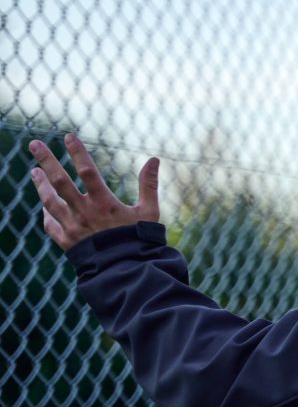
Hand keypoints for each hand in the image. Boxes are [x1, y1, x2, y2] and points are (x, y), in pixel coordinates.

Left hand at [28, 133, 159, 250]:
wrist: (125, 270)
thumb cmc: (139, 239)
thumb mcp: (149, 211)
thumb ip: (149, 184)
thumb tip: (154, 159)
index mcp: (104, 203)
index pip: (88, 171)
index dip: (78, 153)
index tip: (69, 136)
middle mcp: (84, 212)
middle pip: (59, 182)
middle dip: (46, 161)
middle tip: (34, 145)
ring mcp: (72, 227)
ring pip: (50, 201)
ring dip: (40, 185)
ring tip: (34, 172)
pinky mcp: (66, 241)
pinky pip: (51, 224)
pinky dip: (47, 212)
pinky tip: (46, 205)